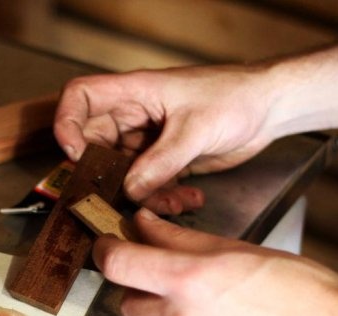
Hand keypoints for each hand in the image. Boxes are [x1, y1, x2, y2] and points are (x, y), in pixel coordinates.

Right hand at [54, 66, 274, 211]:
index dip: (67, 123)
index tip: (74, 153)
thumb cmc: (235, 96)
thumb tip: (131, 189)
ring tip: (171, 201)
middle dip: (107, 175)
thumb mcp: (195, 128)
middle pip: (96, 145)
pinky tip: (188, 197)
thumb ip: (160, 162)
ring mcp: (149, 141)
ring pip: (124, 174)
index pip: (81, 97)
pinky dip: (164, 197)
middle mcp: (135, 116)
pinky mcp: (165, 161)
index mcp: (134, 93)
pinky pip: (150, 185)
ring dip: (143, 195)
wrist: (270, 109)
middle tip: (121, 195)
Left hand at [92, 208, 337, 315]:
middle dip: (140, 289)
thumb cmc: (295, 287)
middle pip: (127, 303)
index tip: (107, 246)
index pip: (118, 264)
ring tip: (213, 310)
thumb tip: (143, 225)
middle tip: (169, 280)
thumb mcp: (233, 248)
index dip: (106, 251)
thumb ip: (177, 238)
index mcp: (188, 280)